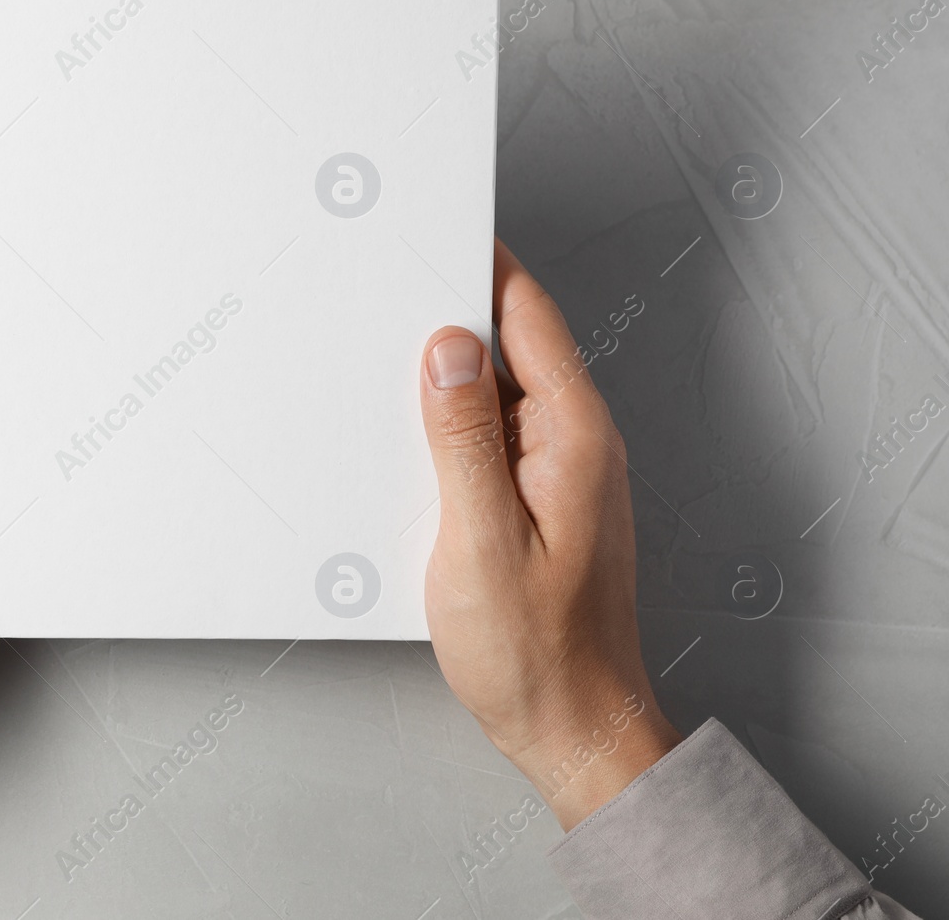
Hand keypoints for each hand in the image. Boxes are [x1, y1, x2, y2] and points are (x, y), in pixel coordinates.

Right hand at [419, 240, 680, 829]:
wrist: (575, 728)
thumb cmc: (536, 652)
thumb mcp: (481, 541)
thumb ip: (463, 438)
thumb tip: (448, 348)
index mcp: (573, 437)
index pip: (528, 317)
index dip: (479, 265)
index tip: (430, 230)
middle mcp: (575, 442)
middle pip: (513, 342)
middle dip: (449, 309)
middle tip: (383, 286)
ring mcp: (560, 470)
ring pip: (499, 388)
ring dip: (446, 368)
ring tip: (382, 357)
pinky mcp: (538, 498)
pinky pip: (492, 433)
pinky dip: (452, 419)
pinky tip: (410, 435)